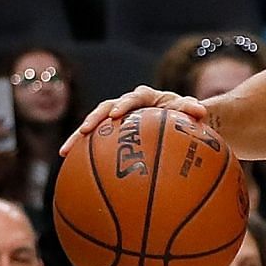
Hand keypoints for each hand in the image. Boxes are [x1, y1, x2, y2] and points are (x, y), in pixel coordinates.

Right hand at [62, 84, 210, 154]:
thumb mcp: (189, 112)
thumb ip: (191, 110)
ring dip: (79, 138)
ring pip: (94, 126)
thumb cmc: (184, 116)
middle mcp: (127, 105)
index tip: (116, 115)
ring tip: (64, 152)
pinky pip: (95, 143)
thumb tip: (200, 110)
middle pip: (105, 109)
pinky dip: (84, 153)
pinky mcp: (111, 133)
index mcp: (146, 97)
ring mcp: (117, 119)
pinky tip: (71, 168)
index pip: (133, 98)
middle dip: (93, 119)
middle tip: (86, 131)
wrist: (178, 120)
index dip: (124, 105)